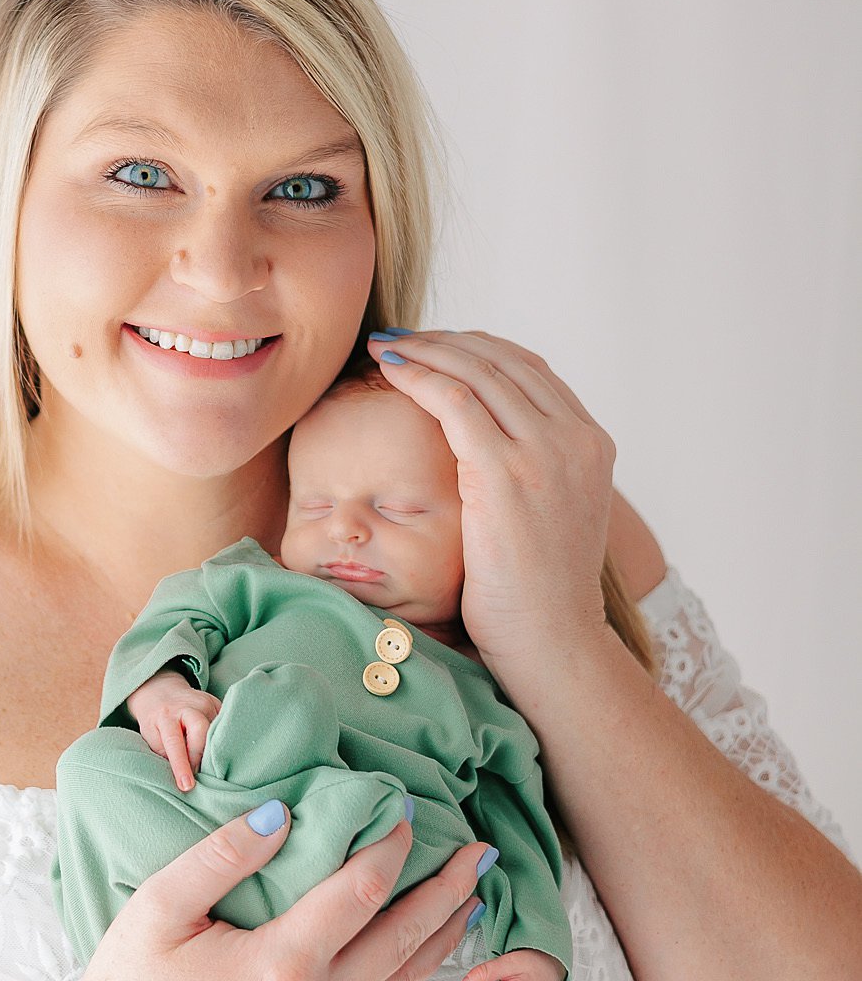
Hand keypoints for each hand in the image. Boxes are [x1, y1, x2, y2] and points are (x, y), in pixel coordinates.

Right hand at [55, 803, 496, 980]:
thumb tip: (285, 813)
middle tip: (480, 852)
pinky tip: (419, 948)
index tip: (406, 810)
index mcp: (278, 966)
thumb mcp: (159, 905)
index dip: (391, 846)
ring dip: (440, 934)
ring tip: (471, 896)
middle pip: (404, 939)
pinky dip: (407, 973)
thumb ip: (223, 854)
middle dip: (446, 890)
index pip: (361, 891)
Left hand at [130, 673, 222, 790]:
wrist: (162, 691)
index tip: (187, 786)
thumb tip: (185, 778)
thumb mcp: (151, 737)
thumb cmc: (155, 721)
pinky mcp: (217, 703)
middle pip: (201, 731)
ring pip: (216, 731)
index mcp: (166, 716)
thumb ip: (166, 754)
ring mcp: (205, 702)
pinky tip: (219, 753)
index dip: (181, 765)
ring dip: (214, 751)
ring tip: (211, 767)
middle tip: (199, 775)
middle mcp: (188, 706)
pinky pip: (225, 726)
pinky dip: (222, 742)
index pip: (174, 743)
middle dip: (201, 756)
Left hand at [365, 328, 616, 686]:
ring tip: (388, 348)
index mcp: (592, 444)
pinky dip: (419, 375)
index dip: (478, 349)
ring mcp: (546, 452)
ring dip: (426, 351)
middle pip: (504, 360)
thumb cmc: (536, 594)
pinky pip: (455, 400)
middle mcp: (576, 438)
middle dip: (447, 342)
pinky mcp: (506, 471)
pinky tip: (390, 370)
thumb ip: (533, 472)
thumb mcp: (550, 516)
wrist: (552, 641)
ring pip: (479, 370)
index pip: (531, 370)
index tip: (436, 347)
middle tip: (403, 339)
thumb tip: (486, 449)